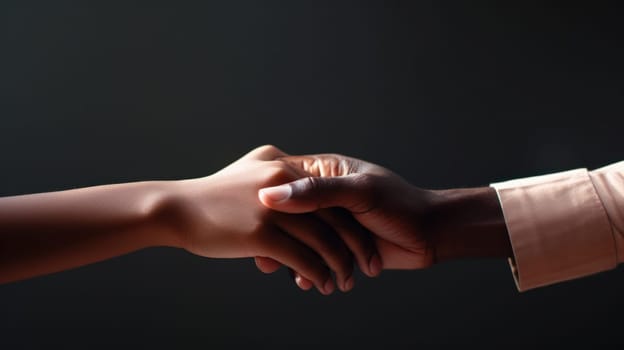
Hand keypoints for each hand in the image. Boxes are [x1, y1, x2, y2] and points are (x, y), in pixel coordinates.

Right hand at [169, 146, 376, 293]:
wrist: (174, 208)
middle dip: (353, 247)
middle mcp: (283, 180)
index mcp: (283, 165)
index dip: (348, 219)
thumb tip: (295, 185)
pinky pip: (301, 256)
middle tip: (362, 268)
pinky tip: (320, 284)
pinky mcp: (261, 232)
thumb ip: (277, 176)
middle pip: (332, 217)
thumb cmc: (211, 197)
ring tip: (343, 282)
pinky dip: (316, 273)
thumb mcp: (248, 173)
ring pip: (321, 239)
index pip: (328, 194)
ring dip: (337, 265)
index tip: (359, 242)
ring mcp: (273, 206)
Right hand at [257, 153, 511, 287]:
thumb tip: (271, 195)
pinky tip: (306, 282)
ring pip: (298, 240)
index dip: (266, 201)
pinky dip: (308, 272)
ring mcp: (330, 222)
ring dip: (292, 258)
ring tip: (279, 272)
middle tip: (260, 257)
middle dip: (276, 238)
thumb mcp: (359, 192)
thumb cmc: (399, 204)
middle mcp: (324, 196)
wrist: (431, 234)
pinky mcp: (338, 247)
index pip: (286, 182)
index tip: (249, 217)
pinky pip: (314, 259)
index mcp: (326, 172)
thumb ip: (318, 192)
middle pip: (288, 216)